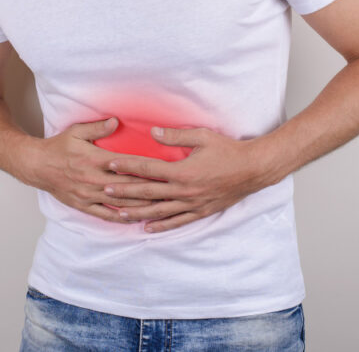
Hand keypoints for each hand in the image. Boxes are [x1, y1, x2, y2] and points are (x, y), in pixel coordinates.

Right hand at [14, 117, 164, 223]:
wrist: (36, 166)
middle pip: (129, 187)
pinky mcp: (84, 205)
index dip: (147, 169)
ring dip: (141, 206)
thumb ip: (97, 127)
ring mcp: (89, 195)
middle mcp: (94, 180)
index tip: (166, 170)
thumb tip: (116, 121)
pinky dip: (122, 218)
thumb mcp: (76, 131)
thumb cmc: (58, 146)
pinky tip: (136, 219)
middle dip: (151, 190)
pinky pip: (106, 215)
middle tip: (172, 192)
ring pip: (121, 204)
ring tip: (161, 207)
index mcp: (95, 160)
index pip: (127, 165)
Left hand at [102, 126, 275, 232]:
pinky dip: (161, 226)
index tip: (110, 164)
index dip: (127, 166)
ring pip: (159, 211)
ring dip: (137, 212)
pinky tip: (147, 227)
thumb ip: (176, 135)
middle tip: (105, 189)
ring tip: (118, 213)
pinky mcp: (200, 211)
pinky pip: (177, 221)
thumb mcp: (202, 137)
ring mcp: (192, 204)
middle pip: (148, 192)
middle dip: (124, 191)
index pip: (148, 168)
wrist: (253, 170)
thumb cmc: (229, 150)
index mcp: (183, 171)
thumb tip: (153, 131)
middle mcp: (184, 190)